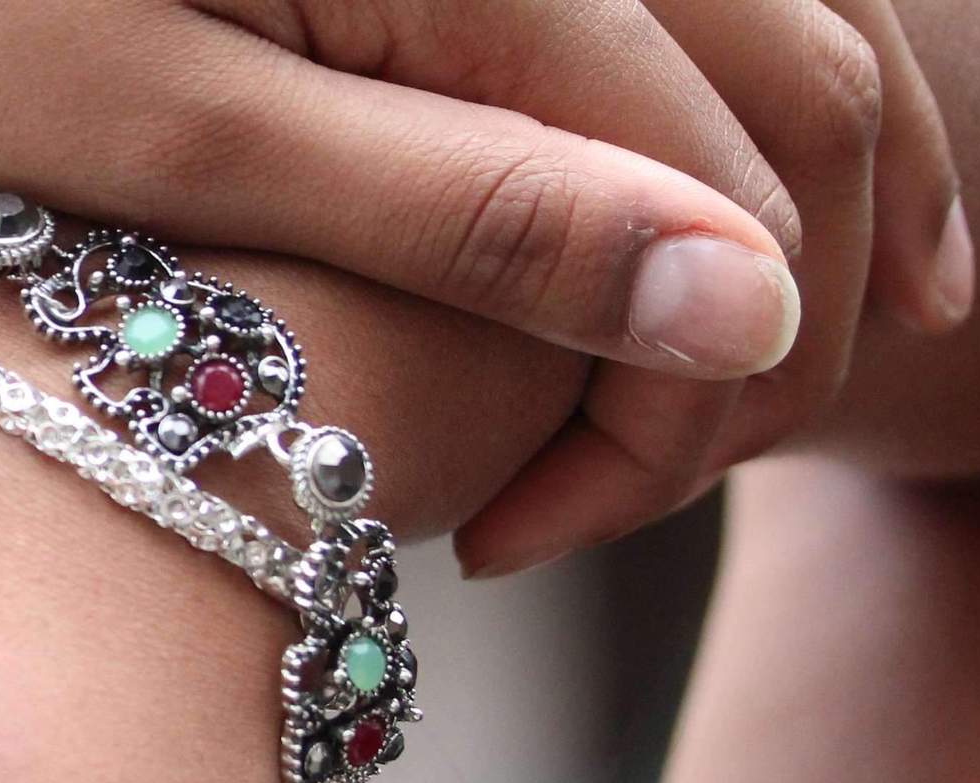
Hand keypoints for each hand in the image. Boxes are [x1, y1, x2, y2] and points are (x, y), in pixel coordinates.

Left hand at [0, 0, 965, 571]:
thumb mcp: (184, 134)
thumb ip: (469, 200)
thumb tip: (741, 305)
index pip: (738, 176)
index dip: (690, 387)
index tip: (519, 534)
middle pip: (795, 90)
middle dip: (771, 310)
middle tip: (632, 490)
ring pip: (749, 31)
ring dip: (763, 211)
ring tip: (702, 394)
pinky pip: (618, 13)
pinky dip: (661, 127)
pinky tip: (627, 241)